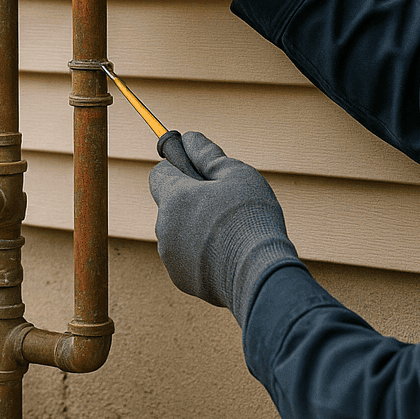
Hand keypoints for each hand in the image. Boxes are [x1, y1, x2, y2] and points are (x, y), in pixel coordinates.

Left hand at [149, 131, 301, 323]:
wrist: (259, 274)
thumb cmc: (250, 218)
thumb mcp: (236, 174)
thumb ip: (208, 154)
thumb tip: (190, 139)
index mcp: (174, 198)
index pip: (160, 172)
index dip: (180, 168)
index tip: (200, 171)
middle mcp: (164, 228)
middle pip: (172, 204)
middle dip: (192, 200)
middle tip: (225, 203)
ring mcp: (171, 257)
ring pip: (180, 231)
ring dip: (197, 226)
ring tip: (231, 231)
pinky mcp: (182, 279)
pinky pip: (187, 257)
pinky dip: (202, 253)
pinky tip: (229, 253)